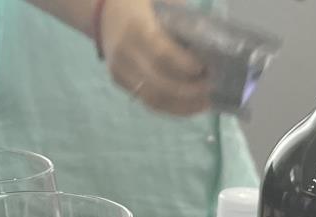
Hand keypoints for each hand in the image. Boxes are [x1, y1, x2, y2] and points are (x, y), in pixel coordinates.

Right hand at [98, 0, 210, 115]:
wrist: (103, 10)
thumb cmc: (138, 3)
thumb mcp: (160, 1)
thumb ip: (181, 19)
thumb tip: (210, 41)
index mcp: (136, 29)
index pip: (162, 54)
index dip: (185, 66)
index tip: (205, 69)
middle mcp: (125, 54)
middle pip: (159, 83)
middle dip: (188, 91)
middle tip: (211, 89)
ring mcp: (120, 71)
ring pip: (153, 98)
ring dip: (182, 105)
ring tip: (205, 103)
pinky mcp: (119, 82)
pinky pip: (147, 101)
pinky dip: (171, 107)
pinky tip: (189, 106)